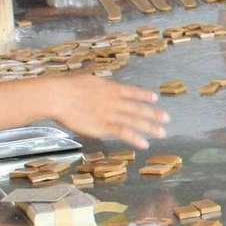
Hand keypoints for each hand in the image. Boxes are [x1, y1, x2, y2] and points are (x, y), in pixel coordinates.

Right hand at [48, 75, 167, 148]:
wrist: (58, 96)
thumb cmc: (66, 87)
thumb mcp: (87, 81)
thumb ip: (97, 86)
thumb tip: (101, 85)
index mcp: (109, 88)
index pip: (131, 92)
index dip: (144, 96)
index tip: (155, 98)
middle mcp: (114, 101)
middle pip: (137, 108)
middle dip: (153, 114)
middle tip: (167, 118)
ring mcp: (110, 114)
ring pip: (134, 121)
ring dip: (150, 127)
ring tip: (162, 133)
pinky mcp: (103, 127)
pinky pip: (123, 133)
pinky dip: (135, 138)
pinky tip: (144, 144)